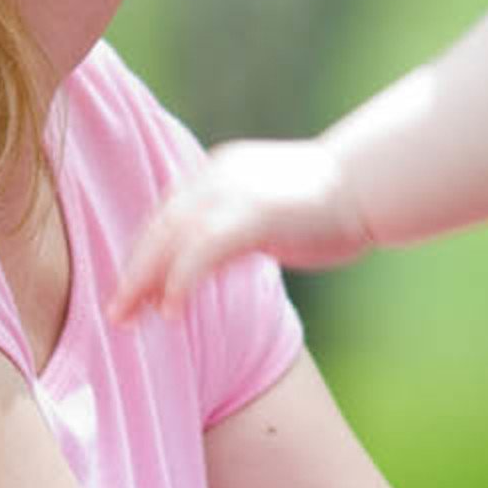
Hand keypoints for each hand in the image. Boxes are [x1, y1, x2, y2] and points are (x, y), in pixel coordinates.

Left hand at [113, 136, 377, 318]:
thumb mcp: (270, 207)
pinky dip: (181, 282)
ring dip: (146, 281)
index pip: (168, 215)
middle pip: (160, 226)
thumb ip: (237, 224)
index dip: (144, 255)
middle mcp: (218, 175)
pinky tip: (171, 312)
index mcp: (218, 170)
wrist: (373, 184)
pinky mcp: (255, 213)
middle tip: (114, 314)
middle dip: (134, 272)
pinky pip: (202, 251)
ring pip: (172, 238)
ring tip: (129, 318)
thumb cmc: (329, 205)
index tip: (129, 291)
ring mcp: (235, 191)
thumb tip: (215, 255)